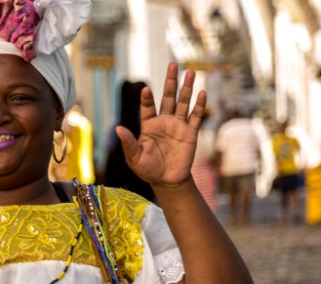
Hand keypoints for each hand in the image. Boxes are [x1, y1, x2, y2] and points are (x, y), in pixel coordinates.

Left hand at [119, 62, 206, 188]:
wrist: (167, 180)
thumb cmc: (148, 169)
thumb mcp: (134, 158)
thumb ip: (128, 143)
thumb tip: (118, 129)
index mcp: (149, 126)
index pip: (148, 108)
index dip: (146, 99)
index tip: (145, 90)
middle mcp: (164, 121)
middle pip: (168, 97)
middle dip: (171, 81)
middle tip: (173, 64)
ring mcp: (178, 125)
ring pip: (183, 102)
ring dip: (187, 88)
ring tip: (190, 72)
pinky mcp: (191, 133)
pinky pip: (196, 117)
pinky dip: (199, 106)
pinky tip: (202, 93)